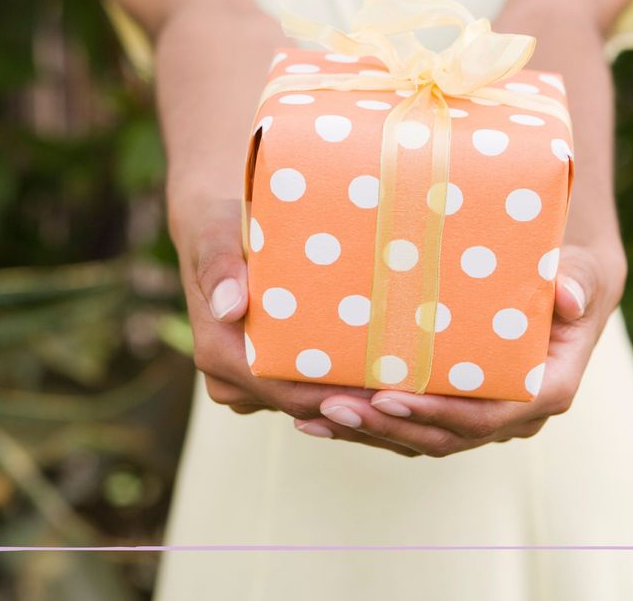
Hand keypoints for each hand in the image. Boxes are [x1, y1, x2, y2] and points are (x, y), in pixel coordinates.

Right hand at [169, 193, 424, 456]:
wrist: (218, 233)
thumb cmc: (221, 228)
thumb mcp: (217, 236)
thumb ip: (220, 267)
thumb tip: (230, 307)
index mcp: (219, 355)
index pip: (286, 391)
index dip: (335, 396)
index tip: (383, 389)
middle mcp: (233, 381)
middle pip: (306, 405)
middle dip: (357, 401)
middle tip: (415, 390)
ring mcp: (253, 385)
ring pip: (312, 404)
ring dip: (357, 397)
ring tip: (414, 385)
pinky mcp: (271, 378)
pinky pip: (312, 390)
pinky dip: (347, 385)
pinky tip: (394, 375)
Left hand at [291, 239, 626, 456]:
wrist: (568, 282)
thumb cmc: (574, 271)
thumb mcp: (584, 268)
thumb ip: (577, 280)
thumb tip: (569, 296)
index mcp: (546, 388)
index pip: (490, 414)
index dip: (439, 413)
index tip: (390, 398)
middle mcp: (515, 413)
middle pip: (446, 435)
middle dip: (388, 427)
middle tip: (334, 406)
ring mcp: (485, 416)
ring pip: (424, 439)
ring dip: (369, 433)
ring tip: (315, 416)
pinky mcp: (457, 408)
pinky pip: (413, 427)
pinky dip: (369, 424)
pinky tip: (320, 414)